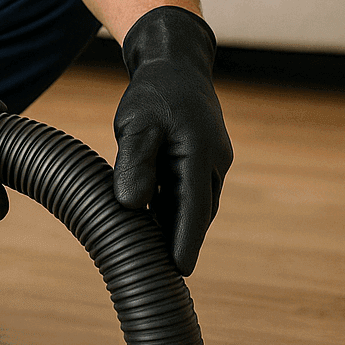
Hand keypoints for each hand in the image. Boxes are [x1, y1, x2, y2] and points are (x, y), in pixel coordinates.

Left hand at [113, 6, 232, 275]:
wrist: (175, 65)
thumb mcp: (136, 123)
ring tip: (153, 261)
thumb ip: (134, 162)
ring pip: (193, 205)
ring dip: (176, 229)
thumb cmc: (153, 94)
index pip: (193, 207)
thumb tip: (131, 205)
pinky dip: (174, 212)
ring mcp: (211, 163)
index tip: (180, 272)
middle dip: (182, 244)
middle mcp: (213, 162)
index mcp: (200, 153)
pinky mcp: (202, 163)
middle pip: (196, 212)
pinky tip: (151, 228)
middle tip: (160, 279)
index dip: (186, 241)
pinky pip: (189, 194)